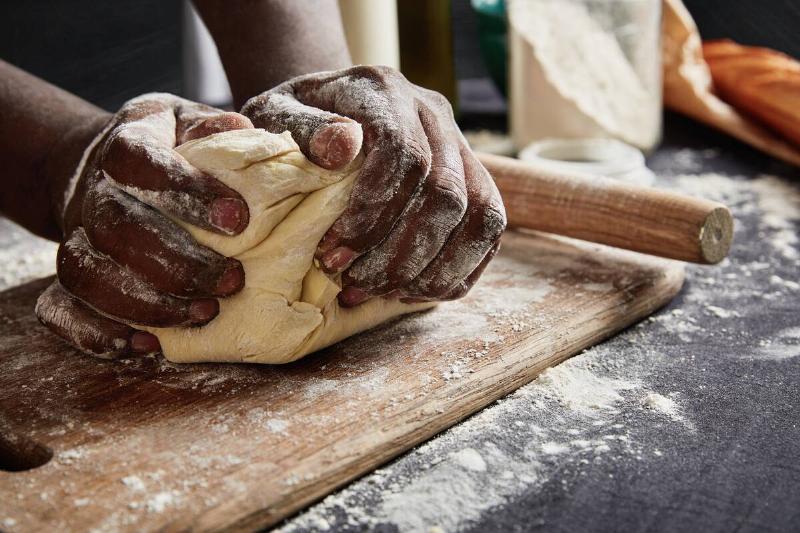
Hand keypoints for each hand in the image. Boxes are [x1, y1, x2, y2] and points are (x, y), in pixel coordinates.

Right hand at [35, 93, 253, 358]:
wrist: (104, 168)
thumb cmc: (170, 147)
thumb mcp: (190, 122)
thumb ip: (213, 128)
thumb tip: (240, 130)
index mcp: (126, 143)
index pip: (139, 160)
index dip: (185, 189)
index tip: (238, 218)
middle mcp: (92, 190)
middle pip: (117, 227)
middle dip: (178, 262)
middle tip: (232, 281)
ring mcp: (75, 234)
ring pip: (89, 274)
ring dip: (147, 303)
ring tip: (204, 313)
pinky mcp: (66, 276)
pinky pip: (61, 310)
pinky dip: (96, 333)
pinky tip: (146, 346)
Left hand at [241, 66, 505, 305]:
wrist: (325, 112)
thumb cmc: (294, 126)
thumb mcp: (275, 117)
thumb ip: (302, 131)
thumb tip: (341, 147)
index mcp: (385, 90)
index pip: (405, 154)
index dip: (374, 214)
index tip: (334, 252)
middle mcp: (433, 112)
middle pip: (446, 192)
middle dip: (400, 253)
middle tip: (353, 283)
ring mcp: (460, 144)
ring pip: (480, 215)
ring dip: (431, 269)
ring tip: (383, 293)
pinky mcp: (473, 177)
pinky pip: (488, 232)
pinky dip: (456, 272)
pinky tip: (412, 292)